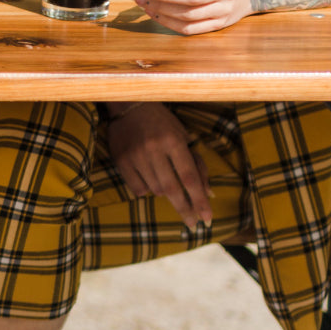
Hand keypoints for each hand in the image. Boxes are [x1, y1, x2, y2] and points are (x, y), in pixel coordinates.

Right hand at [106, 102, 210, 228]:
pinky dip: (146, 188)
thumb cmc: (162, 122)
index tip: (208, 218)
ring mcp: (136, 156)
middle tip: (193, 225)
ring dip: (164, 190)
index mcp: (173, 141)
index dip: (200, 200)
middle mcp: (154, 149)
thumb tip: (208, 193)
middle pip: (173, 189)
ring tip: (162, 175)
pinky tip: (148, 175)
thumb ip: (196, 164)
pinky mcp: (121, 161)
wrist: (129, 104)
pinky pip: (138, 189)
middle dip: (185, 209)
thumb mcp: (183, 137)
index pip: (190, 178)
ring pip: (156, 190)